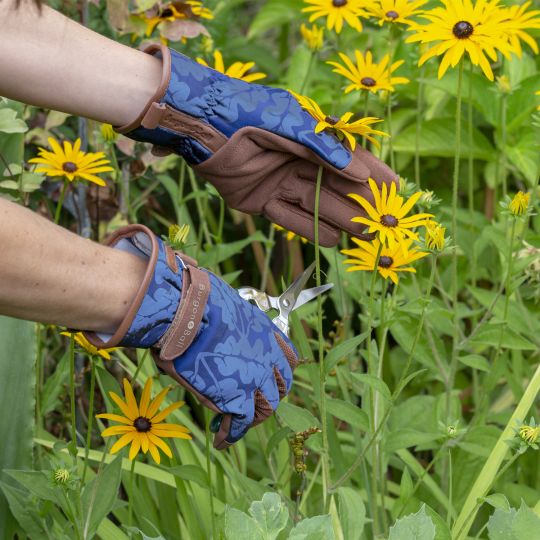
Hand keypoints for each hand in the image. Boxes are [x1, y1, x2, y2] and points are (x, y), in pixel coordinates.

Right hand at [84, 225, 297, 448]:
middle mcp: (267, 356)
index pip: (289, 359)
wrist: (186, 311)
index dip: (280, 372)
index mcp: (266, 332)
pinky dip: (230, 434)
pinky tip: (221, 438)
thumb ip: (231, 328)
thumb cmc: (196, 304)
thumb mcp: (224, 311)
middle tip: (254, 404)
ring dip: (253, 417)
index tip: (269, 377)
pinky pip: (239, 423)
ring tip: (236, 423)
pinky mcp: (237, 397)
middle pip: (281, 386)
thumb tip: (217, 331)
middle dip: (269, 397)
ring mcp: (256, 378)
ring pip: (266, 407)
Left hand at [119, 45, 397, 246]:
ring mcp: (281, 184)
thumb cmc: (247, 113)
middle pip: (337, 189)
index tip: (396, 191)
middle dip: (360, 205)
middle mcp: (299, 163)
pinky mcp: (261, 202)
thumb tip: (360, 172)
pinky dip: (306, 228)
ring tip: (363, 238)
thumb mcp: (289, 124)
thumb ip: (323, 148)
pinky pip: (290, 219)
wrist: (200, 125)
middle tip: (384, 225)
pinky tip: (329, 240)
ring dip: (339, 221)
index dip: (373, 175)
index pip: (350, 161)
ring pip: (317, 207)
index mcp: (311, 140)